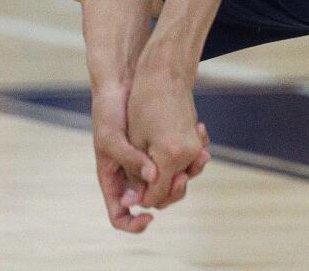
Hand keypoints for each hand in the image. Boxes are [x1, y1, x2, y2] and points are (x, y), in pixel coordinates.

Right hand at [91, 85, 209, 231]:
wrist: (121, 85)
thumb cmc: (108, 112)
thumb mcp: (112, 138)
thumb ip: (131, 159)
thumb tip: (153, 179)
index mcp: (113, 181)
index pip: (120, 215)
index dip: (133, 224)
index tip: (150, 216)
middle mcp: (131, 177)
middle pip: (153, 200)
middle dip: (171, 192)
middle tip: (183, 176)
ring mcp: (147, 164)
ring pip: (169, 182)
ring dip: (186, 172)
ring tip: (200, 154)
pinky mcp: (162, 149)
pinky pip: (177, 162)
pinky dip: (190, 155)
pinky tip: (199, 137)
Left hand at [127, 63, 209, 208]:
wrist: (165, 73)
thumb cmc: (143, 104)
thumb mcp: (135, 140)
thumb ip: (138, 172)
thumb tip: (137, 200)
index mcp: (170, 157)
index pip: (157, 194)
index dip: (142, 198)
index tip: (129, 196)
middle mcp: (189, 154)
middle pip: (173, 189)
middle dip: (156, 192)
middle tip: (138, 186)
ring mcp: (195, 145)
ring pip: (182, 176)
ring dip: (167, 180)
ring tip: (149, 175)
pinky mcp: (196, 137)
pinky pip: (189, 161)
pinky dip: (177, 165)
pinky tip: (162, 159)